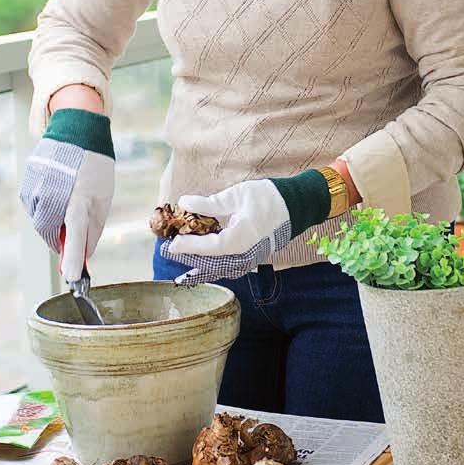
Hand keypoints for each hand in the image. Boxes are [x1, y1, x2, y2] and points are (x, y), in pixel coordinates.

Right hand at [19, 109, 114, 282]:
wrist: (76, 130)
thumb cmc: (96, 166)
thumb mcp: (104, 197)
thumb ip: (94, 228)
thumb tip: (85, 255)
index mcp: (80, 198)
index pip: (75, 234)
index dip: (72, 257)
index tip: (71, 276)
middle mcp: (56, 194)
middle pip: (51, 234)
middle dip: (59, 238)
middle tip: (71, 229)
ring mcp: (37, 188)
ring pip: (40, 221)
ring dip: (52, 219)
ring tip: (67, 195)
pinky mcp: (27, 183)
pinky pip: (33, 207)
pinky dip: (43, 206)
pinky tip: (55, 189)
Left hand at [163, 168, 342, 285]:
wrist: (296, 205)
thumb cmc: (268, 198)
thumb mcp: (236, 196)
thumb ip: (209, 203)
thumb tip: (184, 202)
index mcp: (239, 240)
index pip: (207, 247)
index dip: (187, 246)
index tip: (170, 242)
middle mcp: (244, 255)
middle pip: (210, 262)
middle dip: (188, 257)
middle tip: (167, 250)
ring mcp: (250, 259)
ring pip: (219, 268)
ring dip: (200, 265)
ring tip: (182, 261)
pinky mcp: (252, 257)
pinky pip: (229, 266)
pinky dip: (214, 265)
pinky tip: (203, 263)